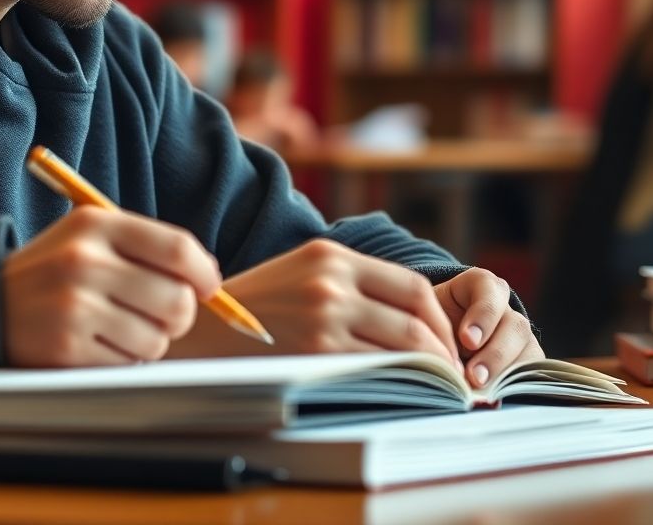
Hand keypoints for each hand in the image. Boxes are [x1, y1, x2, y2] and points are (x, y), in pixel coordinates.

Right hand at [2, 205, 220, 366]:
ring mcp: (73, 307)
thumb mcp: (91, 237)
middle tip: (161, 314)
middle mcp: (84, 261)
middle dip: (179, 315)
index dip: (205, 274)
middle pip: (176, 300)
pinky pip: (126, 366)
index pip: (178, 249)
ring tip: (118, 327)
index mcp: (96, 224)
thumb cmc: (56, 270)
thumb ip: (148, 248)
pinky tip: (95, 344)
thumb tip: (210, 279)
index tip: (209, 287)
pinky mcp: (64, 349)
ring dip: (148, 341)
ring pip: (156, 340)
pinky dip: (121, 361)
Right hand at [168, 239, 460, 365]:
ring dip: (432, 374)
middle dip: (445, 351)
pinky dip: (402, 387)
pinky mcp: (314, 353)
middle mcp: (331, 281)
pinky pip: (377, 372)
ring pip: (405, 347)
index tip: (448, 344)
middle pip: (417, 317)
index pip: (412, 286)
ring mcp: (323, 317)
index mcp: (330, 256)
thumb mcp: (299, 272)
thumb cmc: (253, 310)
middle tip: (454, 375)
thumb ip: (349, 283)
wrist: (198, 332)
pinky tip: (405, 398)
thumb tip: (411, 318)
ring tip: (438, 391)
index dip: (440, 321)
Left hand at [433, 267, 542, 386]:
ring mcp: (517, 333)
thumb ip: (434, 331)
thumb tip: (439, 362)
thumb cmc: (429, 320)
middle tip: (474, 376)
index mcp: (478, 285)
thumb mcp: (426, 317)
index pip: (490, 289)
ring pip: (527, 350)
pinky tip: (496, 396)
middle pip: (514, 325)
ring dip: (506, 373)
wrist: (434, 333)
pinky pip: (531, 372)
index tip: (467, 339)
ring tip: (482, 390)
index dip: (483, 315)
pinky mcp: (524, 358)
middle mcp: (504, 307)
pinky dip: (515, 386)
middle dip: (495, 354)